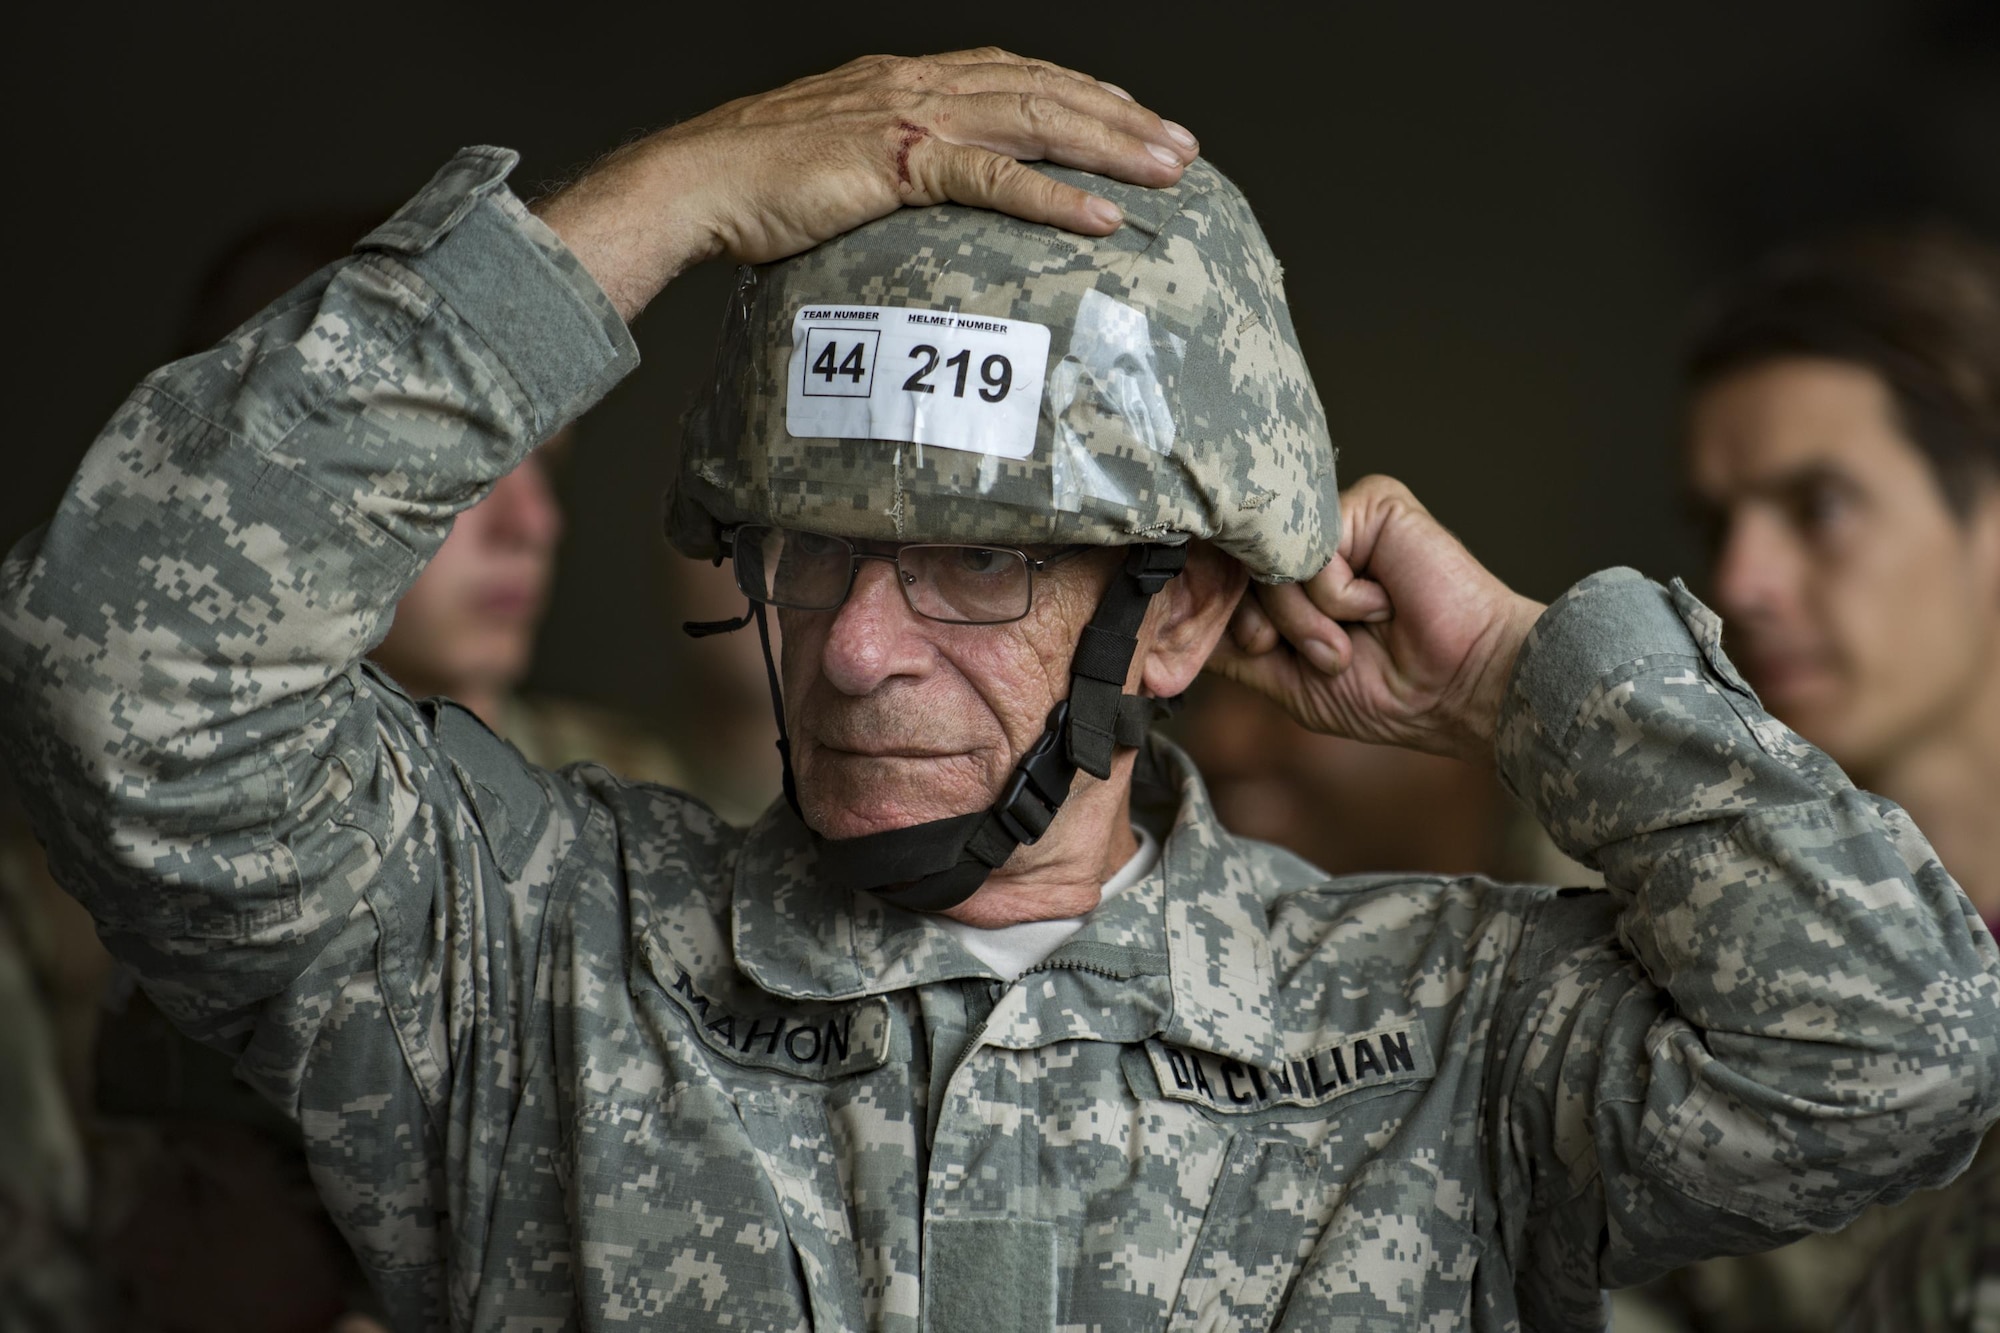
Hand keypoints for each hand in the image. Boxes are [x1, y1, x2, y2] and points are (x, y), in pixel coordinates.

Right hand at [535, 49, 1196, 320]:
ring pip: (1034, 122)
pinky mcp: (896, 161)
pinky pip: (993, 177)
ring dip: (1110, 147)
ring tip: (1168, 172)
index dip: (1079, 93)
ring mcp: (908, 118)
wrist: (691, 182)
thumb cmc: (750, 185)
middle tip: (1182, 146)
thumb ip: (885, 170)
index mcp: (903, 80)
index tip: (1132, 116)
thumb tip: (918, 204)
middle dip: (1121, 118)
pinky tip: (1102, 216)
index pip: (1012, 74)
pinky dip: (1054, 195)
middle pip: (1042, 90)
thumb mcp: (832, 165)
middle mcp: (915, 84)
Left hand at [1205, 475, 1545, 762]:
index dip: (1228, 619)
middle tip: (1330, 657)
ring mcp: (1336, 522)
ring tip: (1359, 636)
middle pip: (1239, 573)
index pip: (1226, 582)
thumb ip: (1234, 650)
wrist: (1459, 688)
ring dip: (1309, 619)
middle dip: (1273, 629)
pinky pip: (1312, 547)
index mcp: (1290, 579)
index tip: (1264, 651)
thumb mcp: (1288, 682)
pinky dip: (1341, 595)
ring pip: (1271, 563)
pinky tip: (1383, 604)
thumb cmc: (1389, 692)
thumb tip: (1170, 632)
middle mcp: (1307, 543)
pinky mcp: (1370, 504)